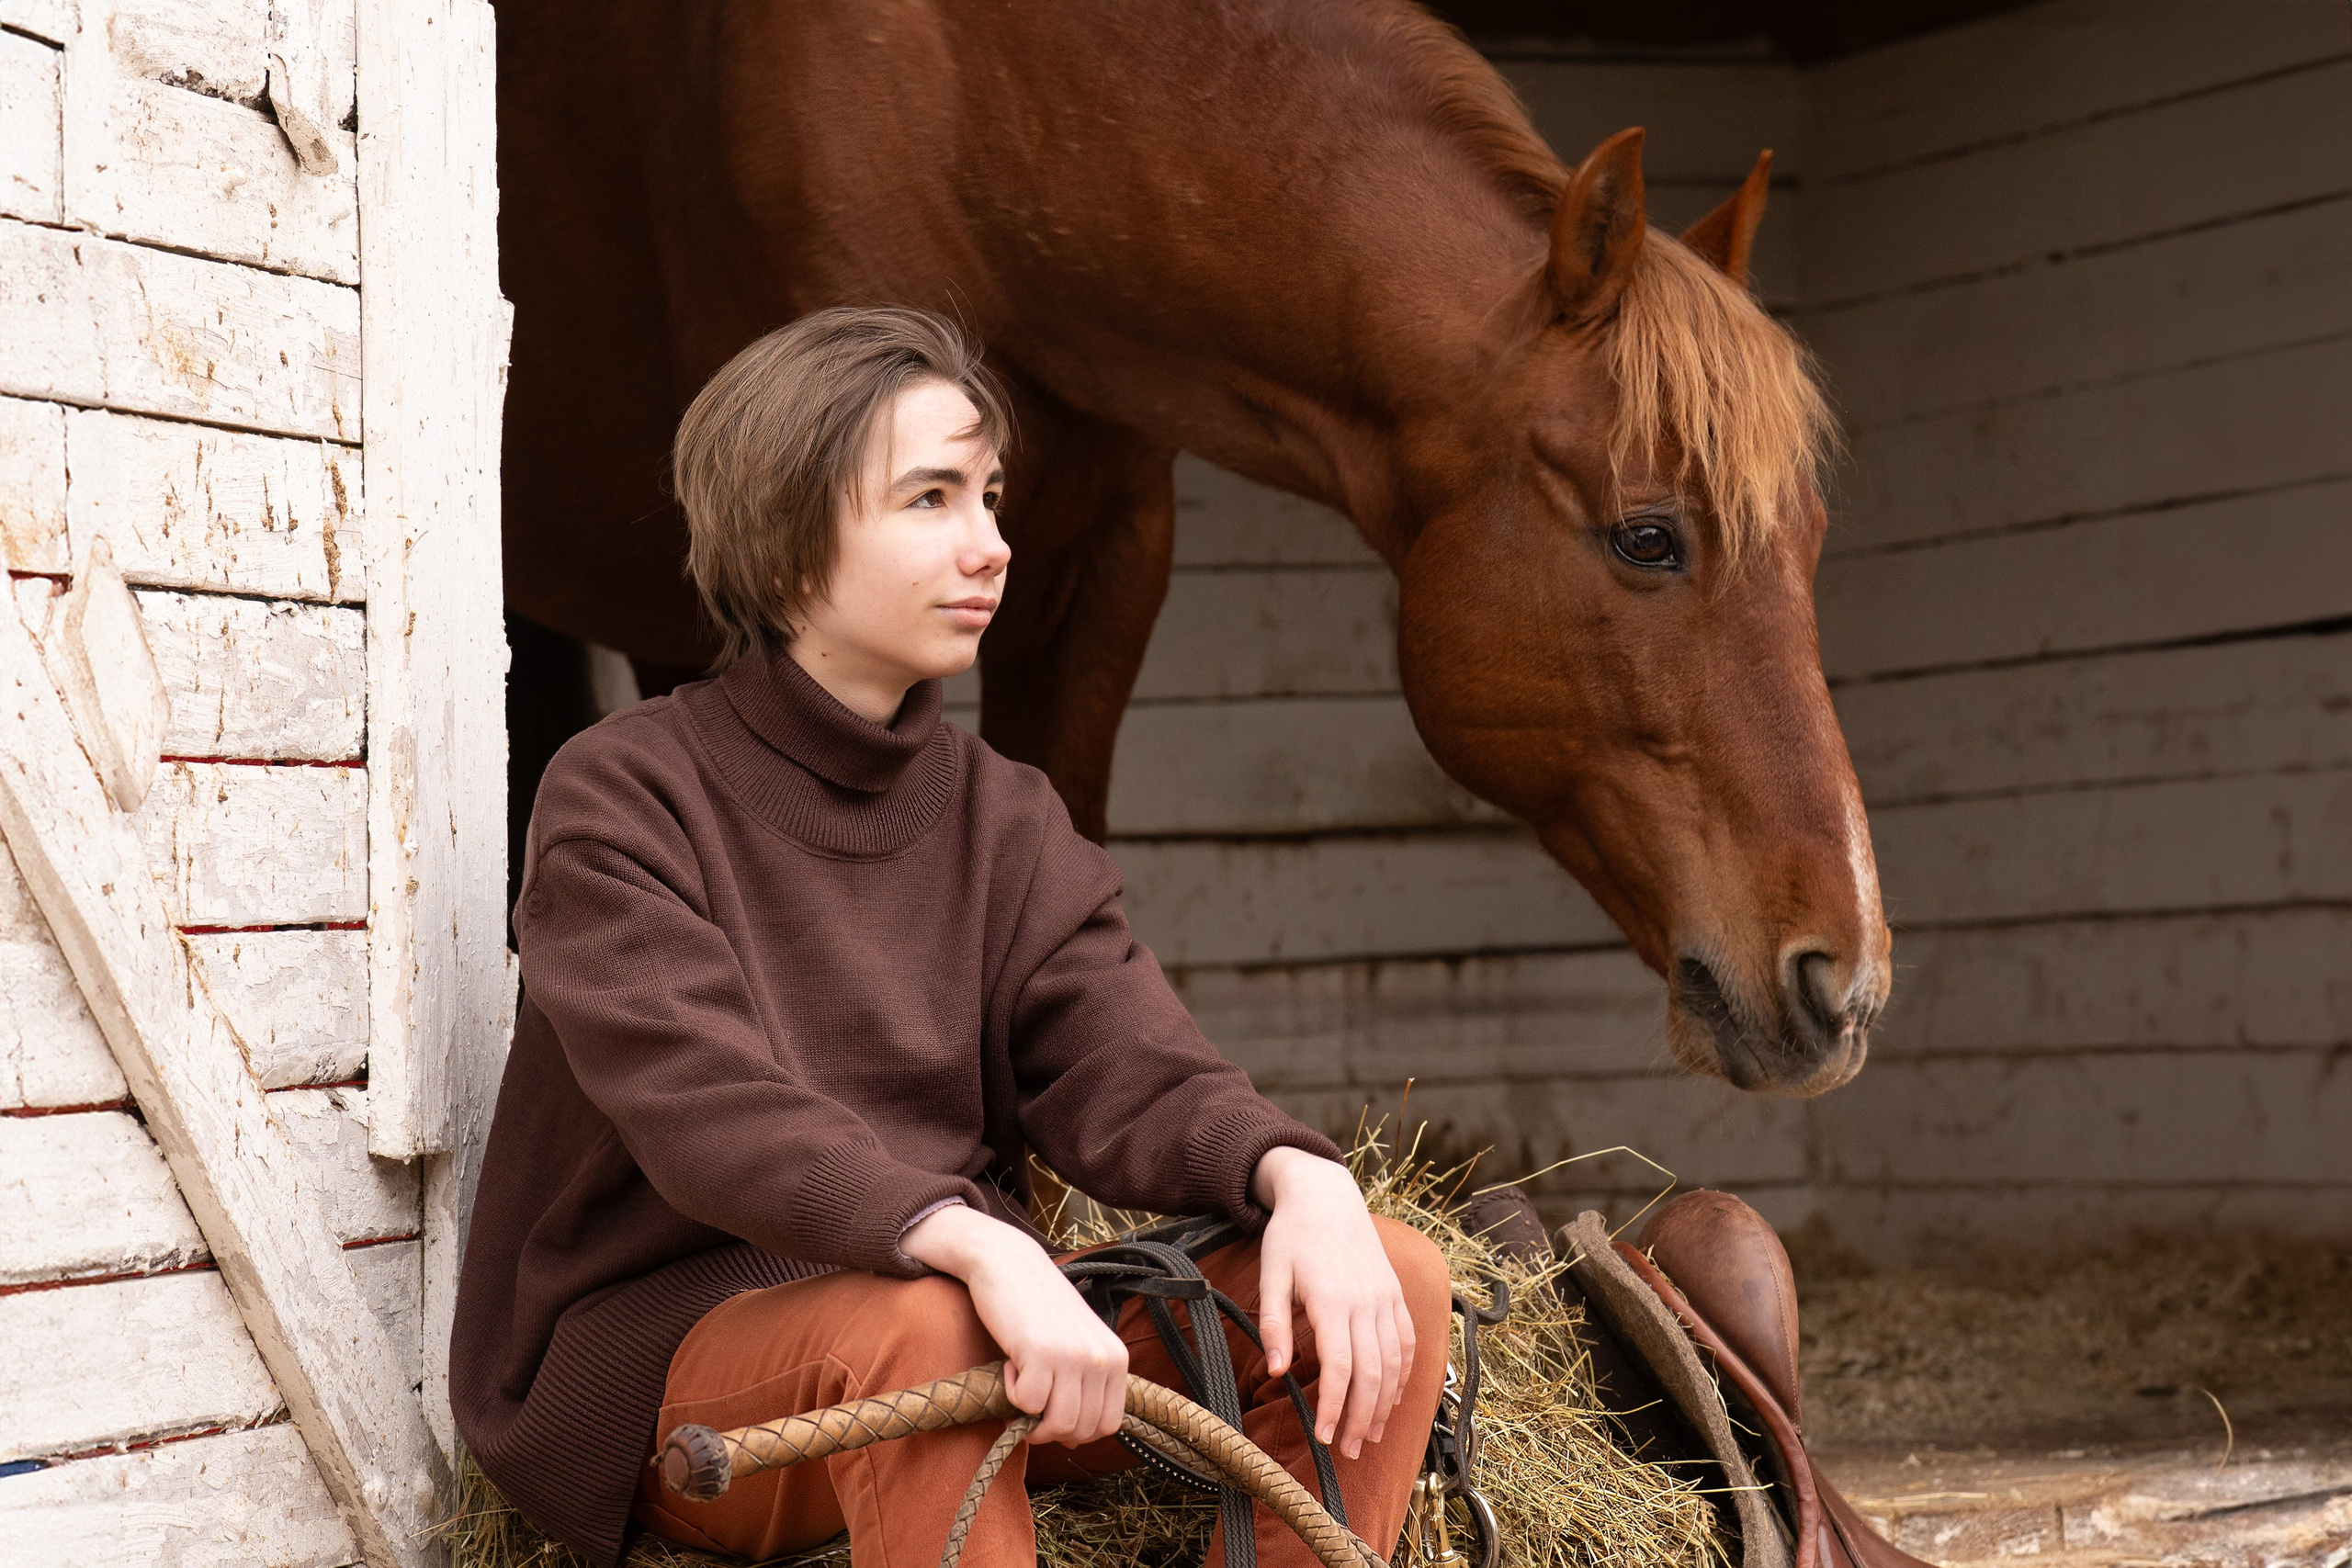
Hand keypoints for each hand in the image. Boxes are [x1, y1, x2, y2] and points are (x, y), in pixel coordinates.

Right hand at [900, 1203, 1128, 1445]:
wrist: (1009, 1262)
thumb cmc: (1039, 1305)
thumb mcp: (1079, 1342)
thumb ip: (1086, 1384)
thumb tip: (1074, 1440)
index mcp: (1117, 1357)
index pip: (1108, 1424)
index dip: (1077, 1431)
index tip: (1051, 1412)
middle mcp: (1101, 1358)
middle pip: (1082, 1430)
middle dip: (1050, 1428)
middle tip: (1029, 1399)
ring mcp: (1073, 1356)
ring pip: (1058, 1424)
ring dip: (1030, 1416)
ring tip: (1021, 1381)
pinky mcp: (1041, 1354)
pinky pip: (1027, 1404)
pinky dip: (1012, 1394)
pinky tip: (1010, 1364)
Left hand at [1251, 1147, 1416, 1459]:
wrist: (1325, 1194)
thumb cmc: (1292, 1235)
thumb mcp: (1272, 1273)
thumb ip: (1275, 1323)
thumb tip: (1276, 1371)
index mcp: (1332, 1300)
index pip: (1339, 1368)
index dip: (1333, 1407)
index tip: (1323, 1436)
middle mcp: (1366, 1302)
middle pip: (1372, 1373)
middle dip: (1360, 1417)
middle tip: (1345, 1450)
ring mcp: (1385, 1297)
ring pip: (1395, 1361)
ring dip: (1385, 1403)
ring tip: (1369, 1434)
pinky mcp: (1395, 1292)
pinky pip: (1408, 1339)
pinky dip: (1404, 1373)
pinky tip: (1392, 1397)